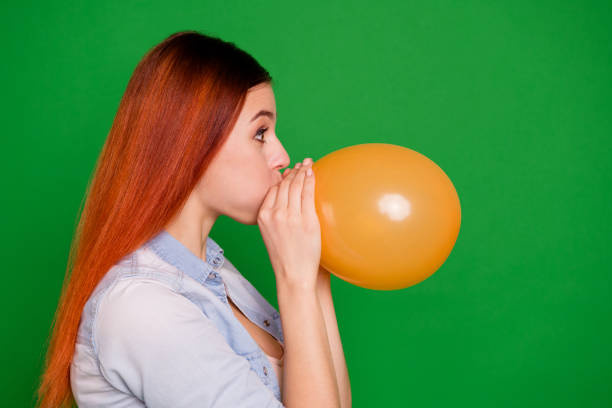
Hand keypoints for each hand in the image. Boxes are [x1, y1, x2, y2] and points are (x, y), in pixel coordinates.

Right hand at [257, 157, 320, 291]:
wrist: (293, 275)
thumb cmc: (285, 258)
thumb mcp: (272, 235)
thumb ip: (276, 218)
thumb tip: (285, 205)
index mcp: (263, 216)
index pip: (272, 190)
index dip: (282, 178)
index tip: (289, 172)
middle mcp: (274, 213)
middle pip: (283, 185)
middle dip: (293, 171)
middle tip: (302, 163)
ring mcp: (289, 216)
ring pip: (295, 186)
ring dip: (302, 172)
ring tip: (308, 164)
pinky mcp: (305, 220)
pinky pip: (307, 193)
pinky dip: (310, 180)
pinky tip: (313, 173)